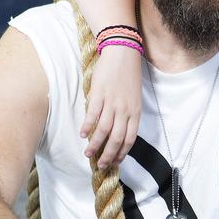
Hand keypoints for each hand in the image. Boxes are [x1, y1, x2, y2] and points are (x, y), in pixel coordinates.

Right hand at [80, 46, 141, 168]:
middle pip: (116, 139)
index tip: (115, 162)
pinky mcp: (100, 94)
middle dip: (108, 155)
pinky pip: (93, 115)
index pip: (130, 139)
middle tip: (101, 165)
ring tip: (88, 154)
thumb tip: (118, 131)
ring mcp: (112, 103)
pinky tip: (83, 135)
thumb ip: (127, 115)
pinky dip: (88, 127)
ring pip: (104, 130)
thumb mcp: (134, 98)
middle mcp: (125, 110)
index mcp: (135, 112)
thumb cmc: (128, 75)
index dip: (122, 153)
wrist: (123, 53)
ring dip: (95, 145)